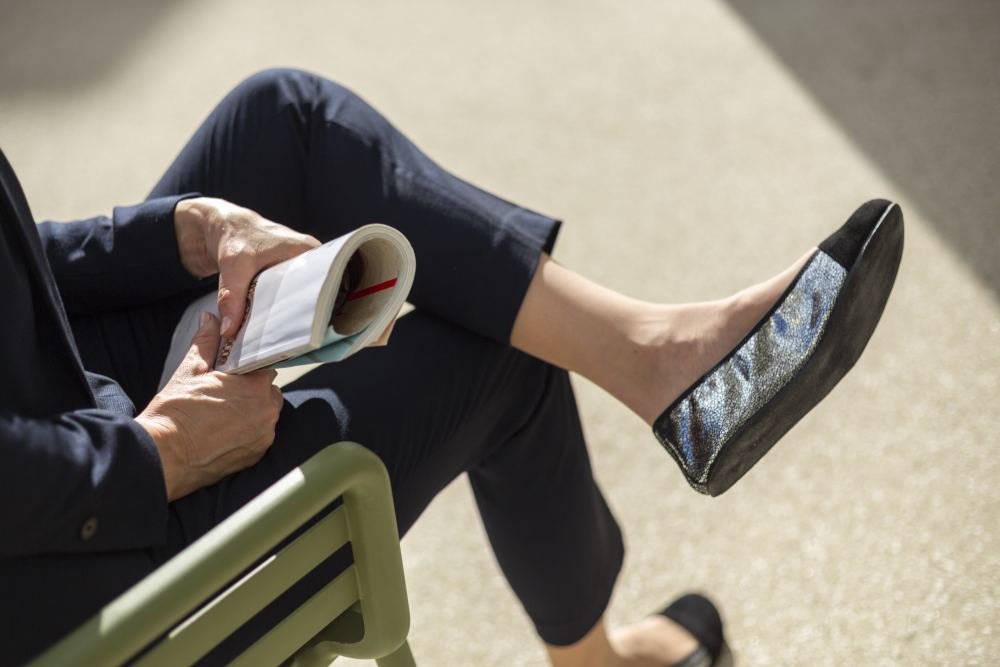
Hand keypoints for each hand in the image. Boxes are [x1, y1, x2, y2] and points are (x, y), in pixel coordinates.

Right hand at [136, 312, 283, 500]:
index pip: (265, 368)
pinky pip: (259, 438)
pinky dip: (247, 434)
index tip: (235, 373)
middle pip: (269, 393)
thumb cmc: (175, 412)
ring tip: (223, 415)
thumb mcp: (190, 370)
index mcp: (256, 387)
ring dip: (252, 413)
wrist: (163, 455)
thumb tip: (209, 319)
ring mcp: (263, 437)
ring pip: (266, 416)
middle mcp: (266, 412)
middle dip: (252, 391)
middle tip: (225, 394)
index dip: (249, 369)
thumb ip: (206, 342)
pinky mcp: (255, 456)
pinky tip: (224, 433)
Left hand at [174, 197, 320, 336]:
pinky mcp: (288, 275)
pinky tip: (274, 326)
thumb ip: (231, 298)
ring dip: (291, 313)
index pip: (323, 282)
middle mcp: (310, 258)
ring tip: (286, 337)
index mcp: (308, 251)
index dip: (319, 306)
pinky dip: (281, 308)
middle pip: (313, 292)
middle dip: (304, 315)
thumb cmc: (234, 237)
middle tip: (295, 339)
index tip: (312, 329)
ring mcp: (300, 267)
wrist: (223, 226)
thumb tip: (230, 331)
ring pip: (300, 296)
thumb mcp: (233, 267)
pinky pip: (289, 295)